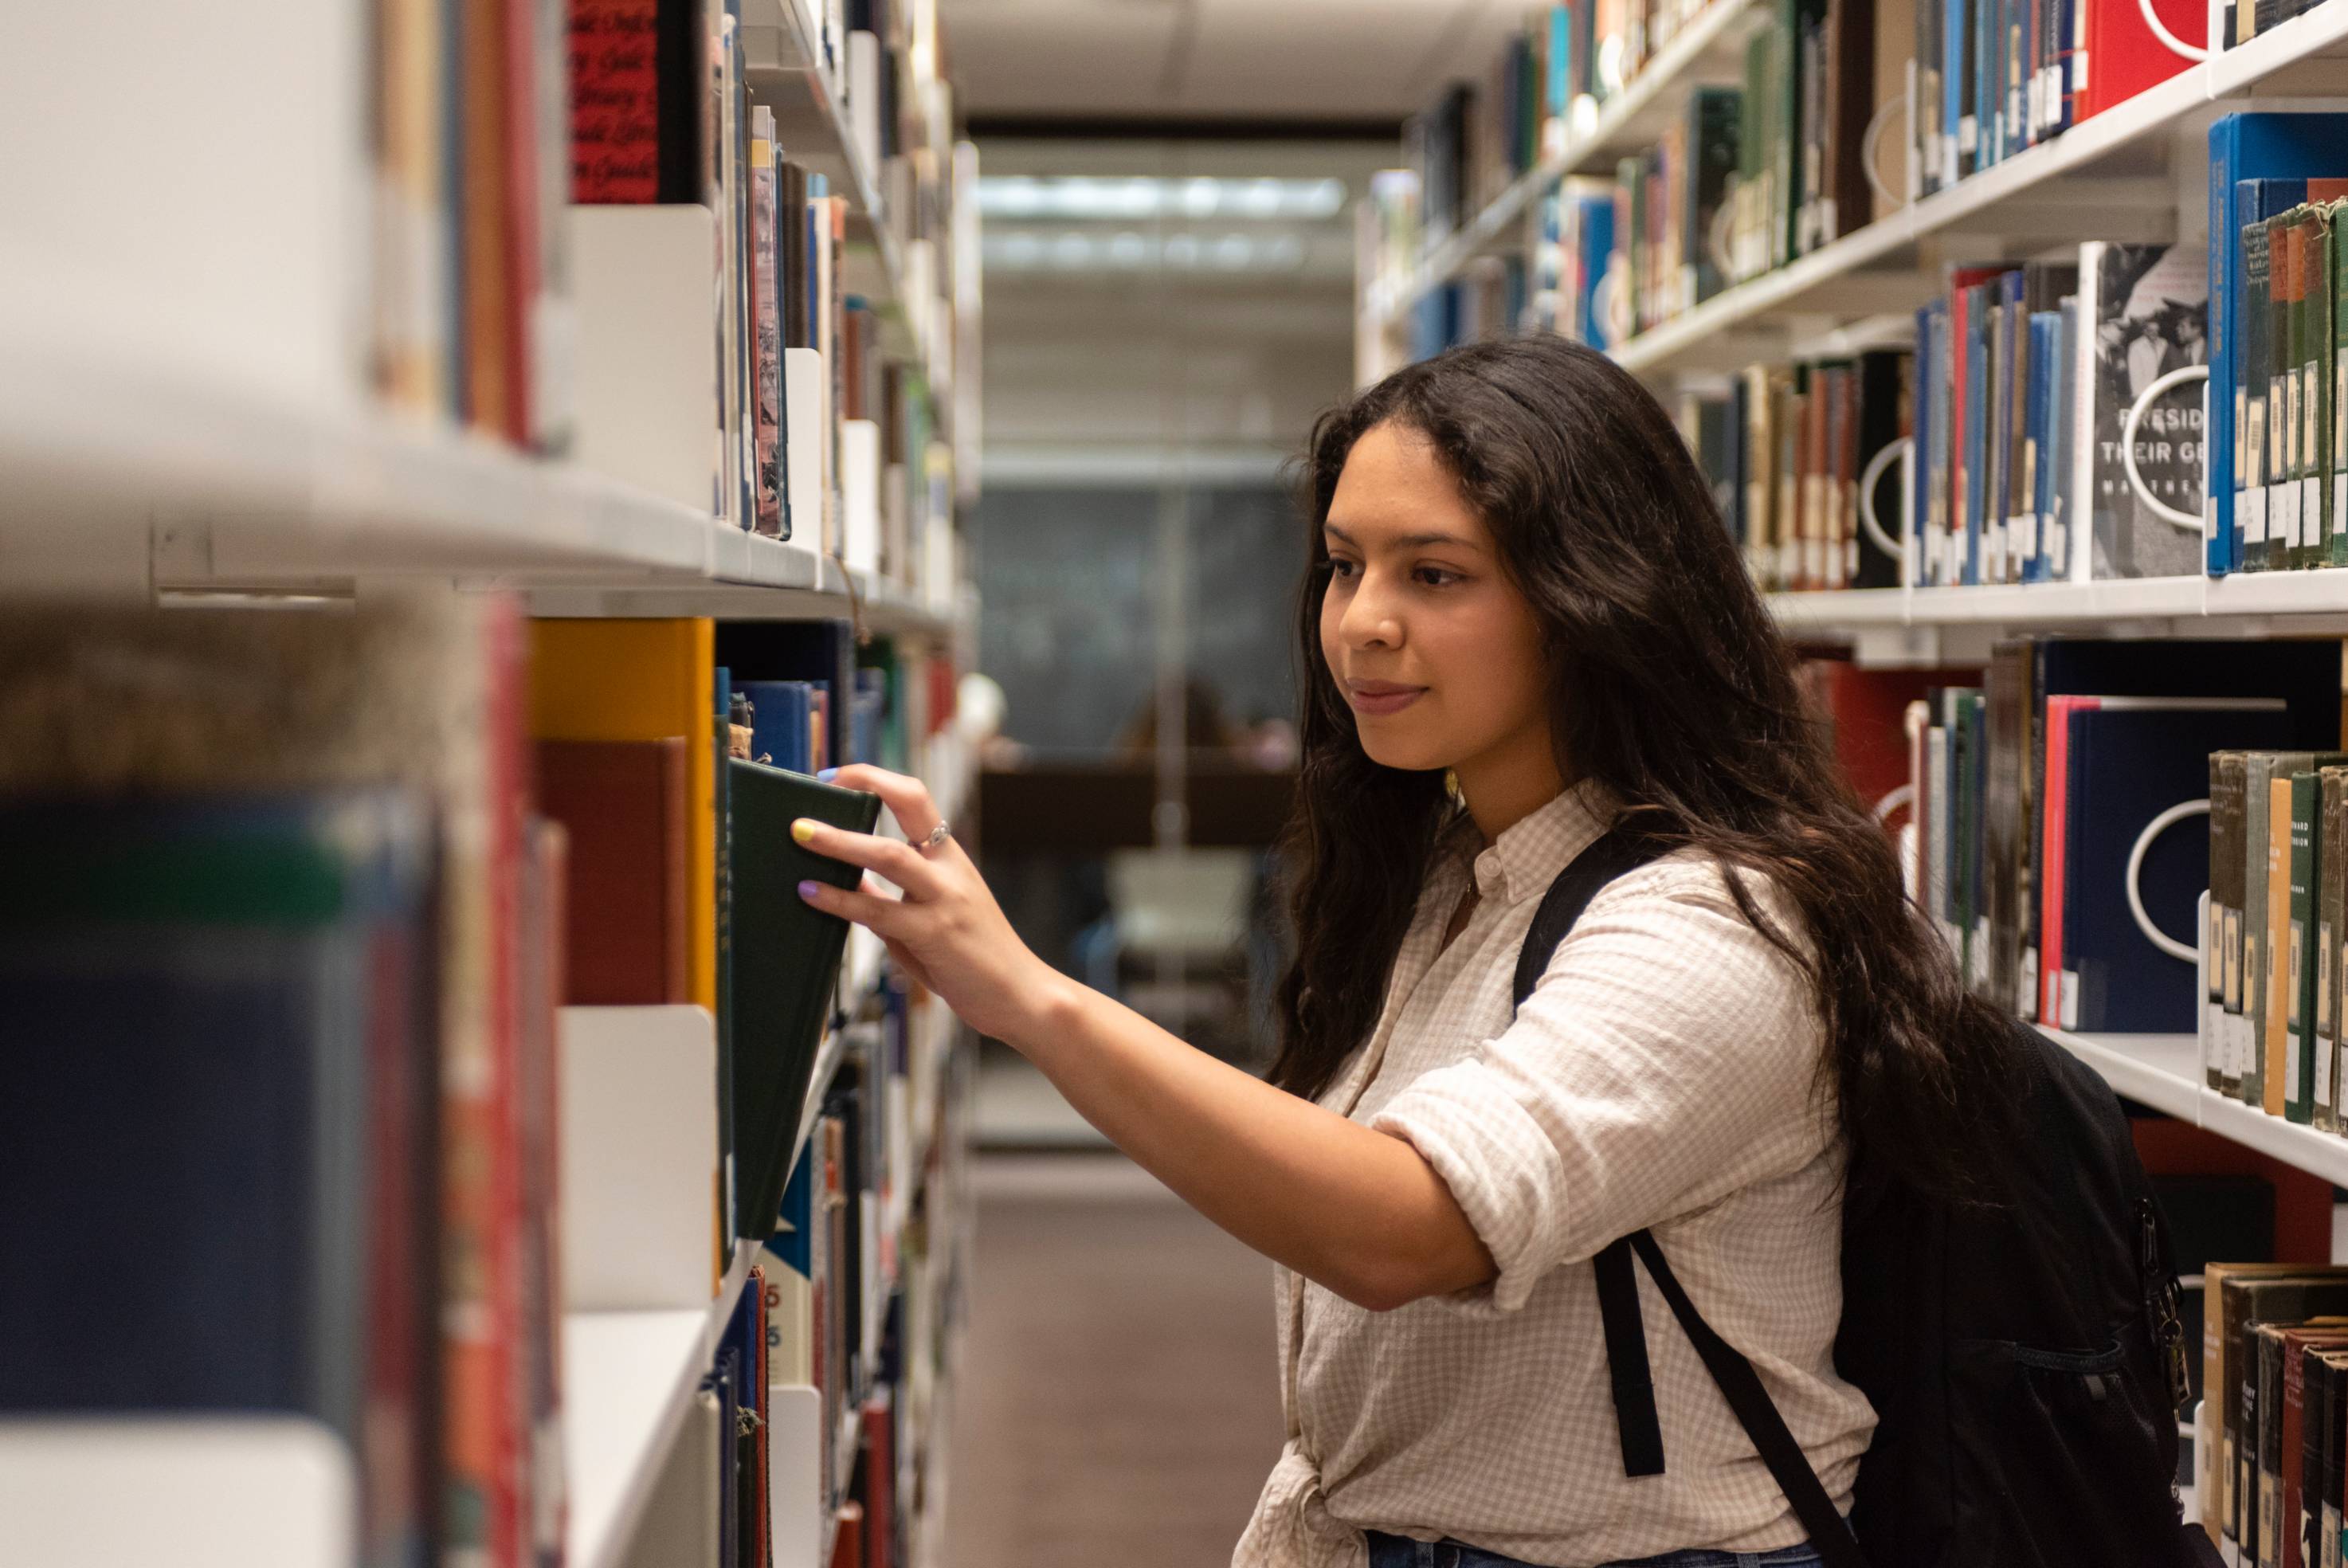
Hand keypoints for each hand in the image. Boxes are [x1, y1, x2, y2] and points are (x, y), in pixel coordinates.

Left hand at [793, 764, 1070, 1044]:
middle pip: (910, 803)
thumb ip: (891, 897)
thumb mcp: (933, 916)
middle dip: (863, 784)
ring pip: (889, 855)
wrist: (1020, 995)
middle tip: (819, 785)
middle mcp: (950, 869)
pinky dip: (839, 899)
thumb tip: (847, 881)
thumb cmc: (974, 958)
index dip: (874, 779)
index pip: (915, 797)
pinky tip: (810, 894)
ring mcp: (945, 899)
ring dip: (840, 841)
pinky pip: (879, 912)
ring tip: (801, 834)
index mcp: (951, 857)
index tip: (835, 777)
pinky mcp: (935, 934)